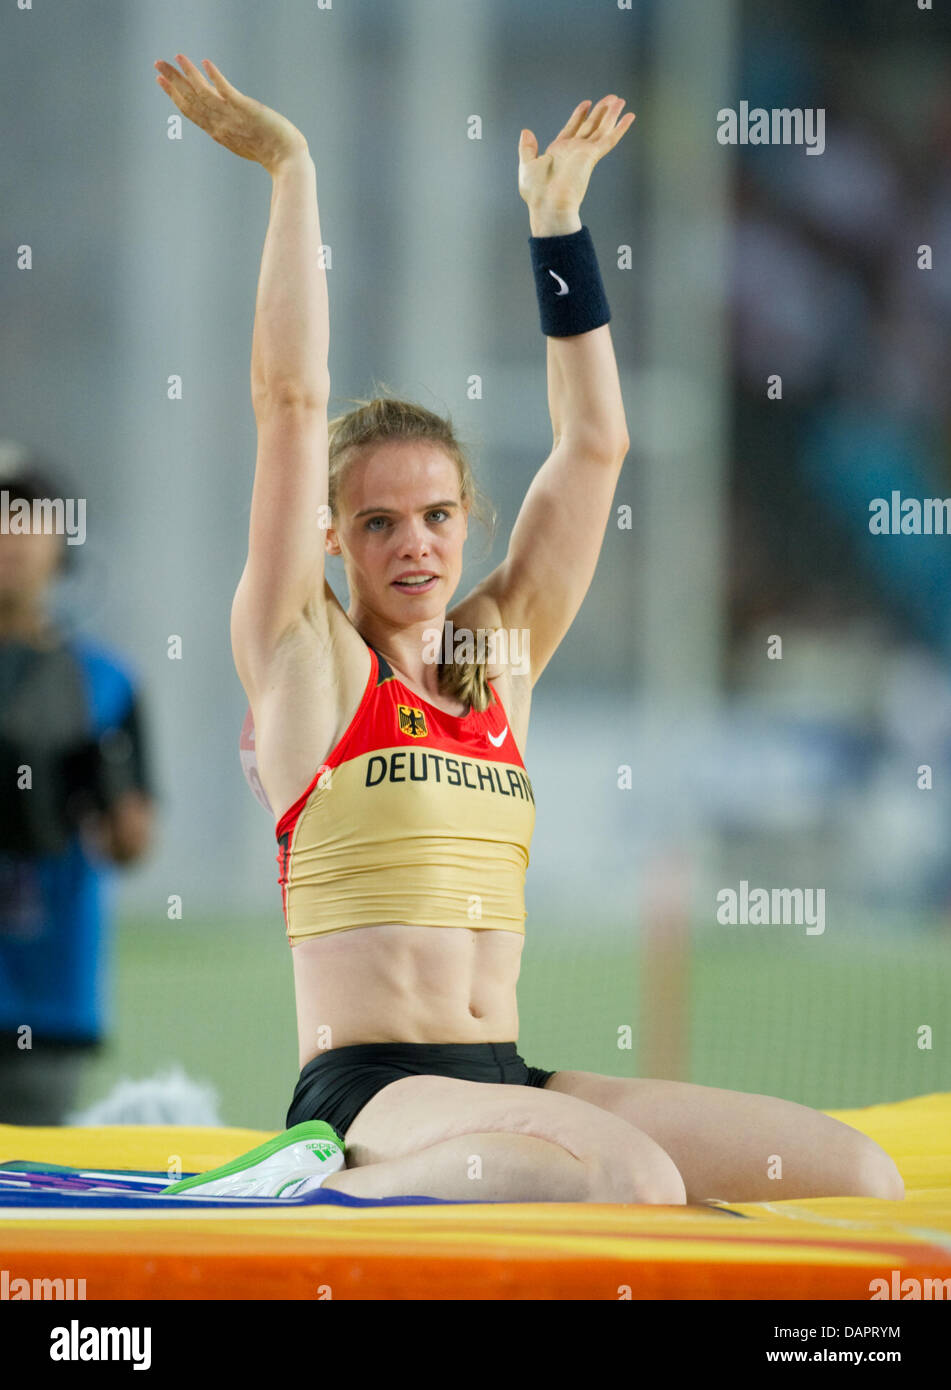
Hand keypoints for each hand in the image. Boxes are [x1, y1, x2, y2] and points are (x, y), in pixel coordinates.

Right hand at [154, 54, 308, 173]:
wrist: (287, 160)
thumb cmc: (272, 154)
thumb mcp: (244, 141)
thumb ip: (233, 130)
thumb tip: (227, 124)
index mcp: (218, 132)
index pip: (190, 110)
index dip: (174, 95)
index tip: (160, 81)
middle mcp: (220, 124)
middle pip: (190, 99)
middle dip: (172, 81)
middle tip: (157, 64)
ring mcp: (231, 116)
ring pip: (203, 93)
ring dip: (188, 74)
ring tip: (177, 57)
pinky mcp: (245, 109)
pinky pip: (226, 90)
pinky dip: (214, 77)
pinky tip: (205, 63)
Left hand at [518, 95, 634, 212]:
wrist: (548, 205)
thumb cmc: (536, 193)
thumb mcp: (527, 165)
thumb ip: (527, 148)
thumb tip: (526, 132)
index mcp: (559, 151)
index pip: (572, 128)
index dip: (579, 114)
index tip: (587, 103)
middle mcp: (573, 150)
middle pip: (590, 125)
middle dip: (600, 111)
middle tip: (611, 98)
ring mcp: (584, 152)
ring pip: (601, 128)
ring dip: (611, 114)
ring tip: (620, 100)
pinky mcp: (592, 156)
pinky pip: (609, 138)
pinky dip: (620, 127)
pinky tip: (629, 117)